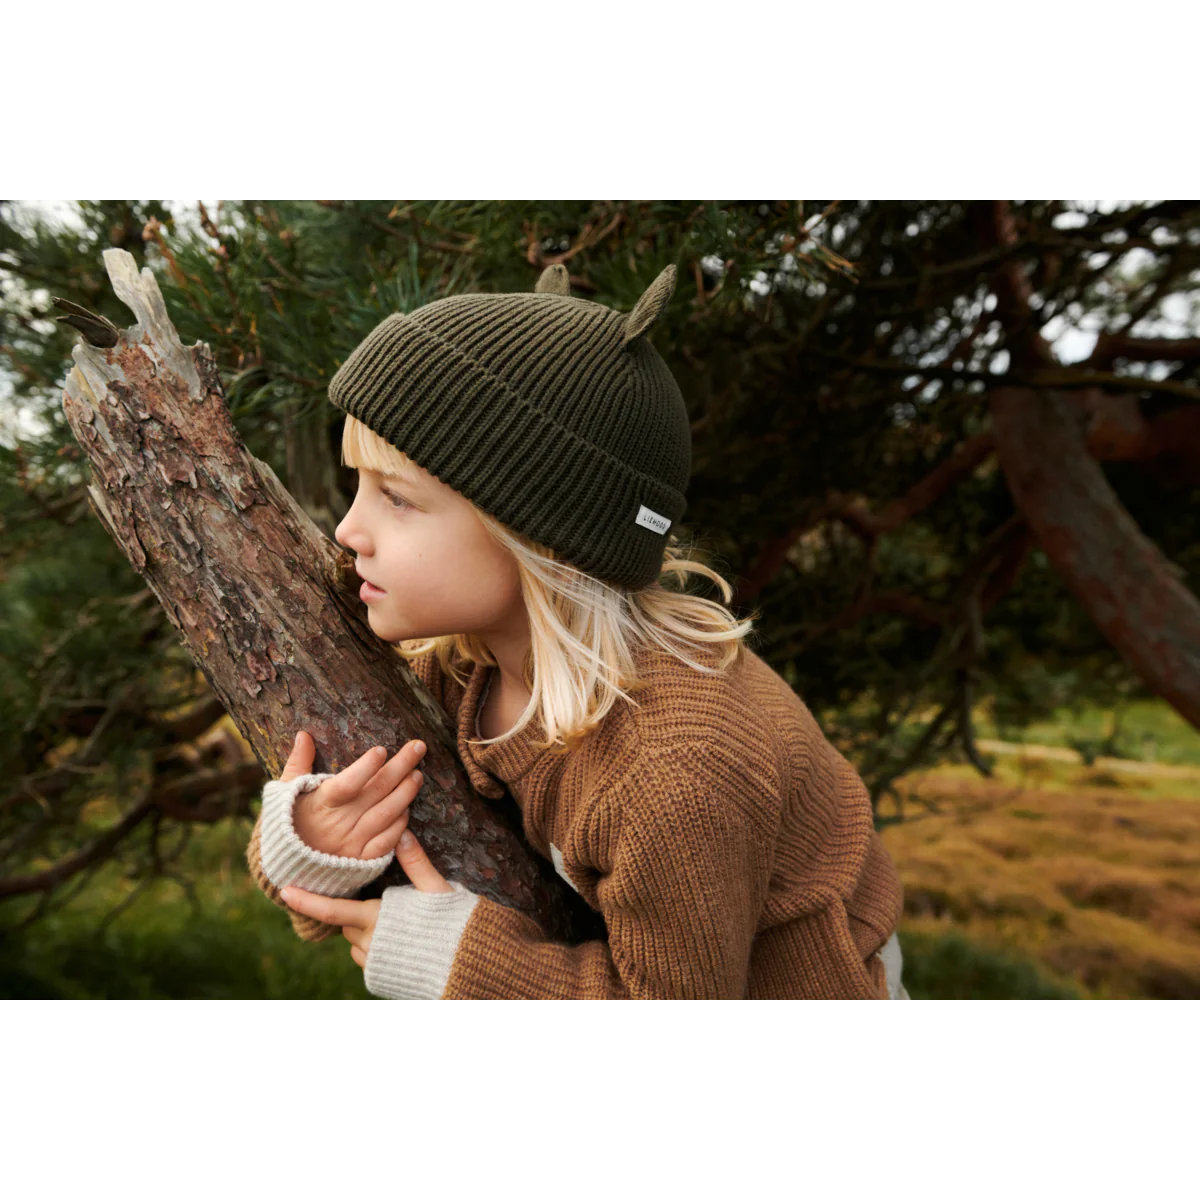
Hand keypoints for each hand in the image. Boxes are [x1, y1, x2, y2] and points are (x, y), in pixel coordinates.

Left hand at [279, 827, 452, 970]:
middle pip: (346, 922)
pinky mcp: (379, 976)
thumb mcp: (436, 889)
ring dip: (363, 929)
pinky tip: (395, 939)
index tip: (285, 892)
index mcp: (377, 919)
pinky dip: (371, 945)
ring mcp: (373, 962)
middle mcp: (369, 943)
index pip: (333, 911)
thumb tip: (402, 833)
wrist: (465, 965)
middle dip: (355, 910)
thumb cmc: (452, 925)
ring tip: (393, 921)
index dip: (307, 901)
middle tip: (379, 900)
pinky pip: (365, 956)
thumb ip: (416, 862)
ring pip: (354, 940)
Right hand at [281, 730, 427, 859]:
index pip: (346, 785)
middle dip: (400, 767)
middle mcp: (339, 824)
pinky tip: (408, 808)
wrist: (287, 867)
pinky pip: (387, 842)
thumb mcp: (285, 793)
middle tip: (418, 748)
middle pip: (375, 793)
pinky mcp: (362, 860)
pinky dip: (400, 825)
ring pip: (385, 815)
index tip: (382, 750)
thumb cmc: (289, 822)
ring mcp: (352, 843)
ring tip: (418, 775)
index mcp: (320, 804)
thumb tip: (303, 734)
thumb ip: (298, 763)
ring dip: (405, 794)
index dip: (364, 768)